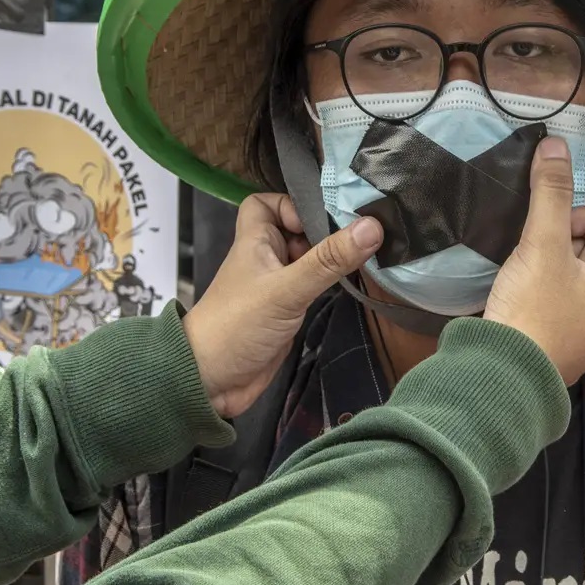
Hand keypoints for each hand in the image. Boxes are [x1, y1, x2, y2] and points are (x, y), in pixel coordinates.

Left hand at [184, 194, 381, 417]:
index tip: (321, 217)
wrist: (212, 381)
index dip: (292, 203)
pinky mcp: (287, 310)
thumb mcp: (287, 289)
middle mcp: (265, 259)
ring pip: (307, 258)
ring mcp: (276, 285)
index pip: (267, 203)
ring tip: (363, 256)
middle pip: (295, 229)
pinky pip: (312, 285)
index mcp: (254, 241)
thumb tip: (372, 226)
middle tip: (358, 236)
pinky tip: (350, 283)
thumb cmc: (238, 326)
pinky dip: (329, 281)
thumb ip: (329, 260)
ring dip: (330, 257)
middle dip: (324, 230)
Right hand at [483, 137, 584, 384]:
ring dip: (555, 262)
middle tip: (538, 250)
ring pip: (581, 275)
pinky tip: (526, 290)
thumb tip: (556, 145)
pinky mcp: (572, 343)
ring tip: (529, 270)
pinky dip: (549, 287)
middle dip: (567, 241)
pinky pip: (568, 300)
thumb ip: (551, 193)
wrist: (502, 375)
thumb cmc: (532, 311)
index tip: (554, 229)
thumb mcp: (543, 244)